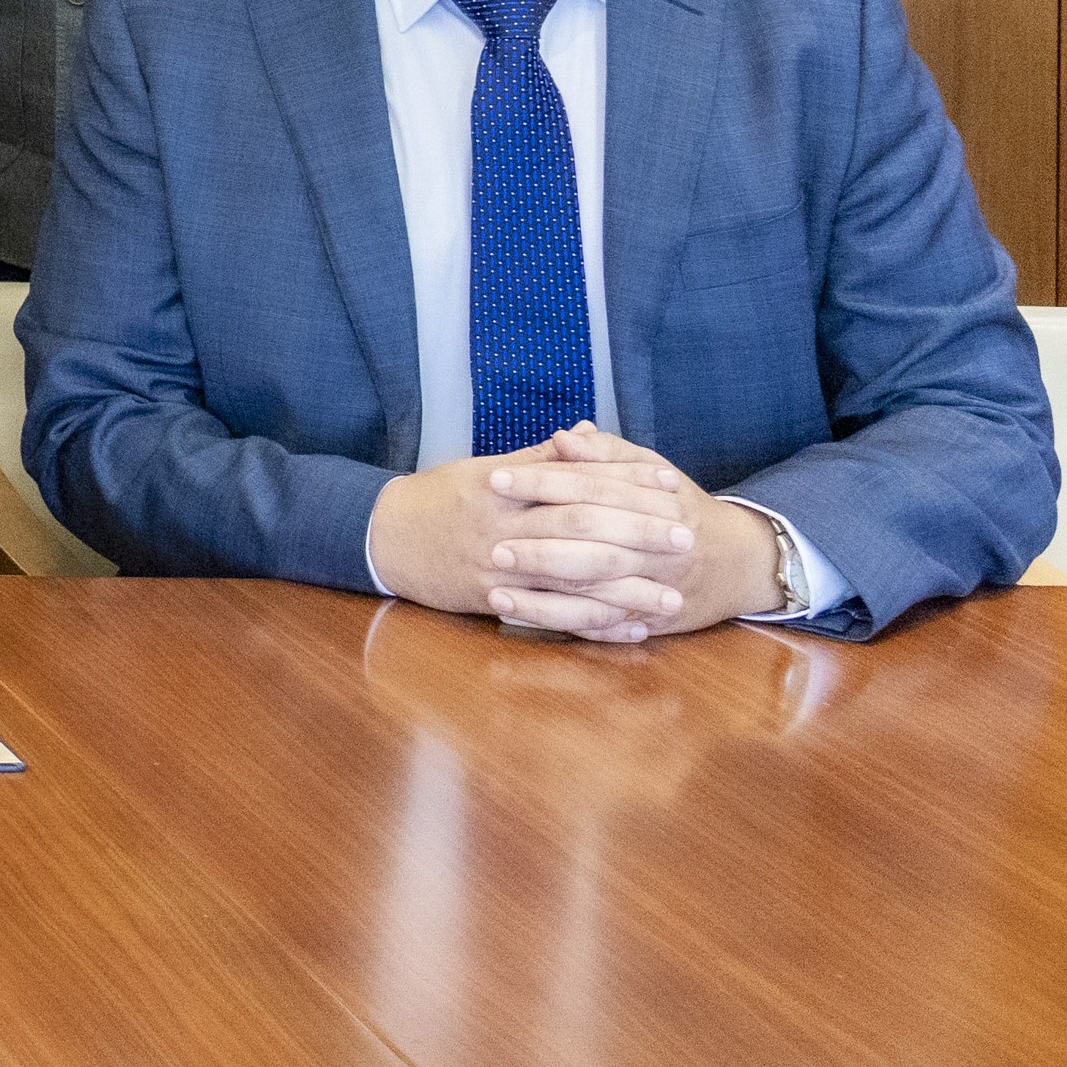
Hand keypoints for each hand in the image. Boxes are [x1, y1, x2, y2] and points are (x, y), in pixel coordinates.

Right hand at [368, 426, 766, 640]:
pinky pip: (549, 615)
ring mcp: (497, 568)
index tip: (669, 486)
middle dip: (637, 534)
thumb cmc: (437, 500)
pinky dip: (591, 623)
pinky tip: (626, 628)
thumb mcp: (482, 470)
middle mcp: (503, 528)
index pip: (577, 481)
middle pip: (582, 529)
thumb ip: (537, 461)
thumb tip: (583, 438)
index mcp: (504, 489)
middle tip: (684, 539)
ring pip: (571, 579)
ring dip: (625, 591)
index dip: (625, 483)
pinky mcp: (491, 601)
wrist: (382, 538)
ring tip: (669, 598)